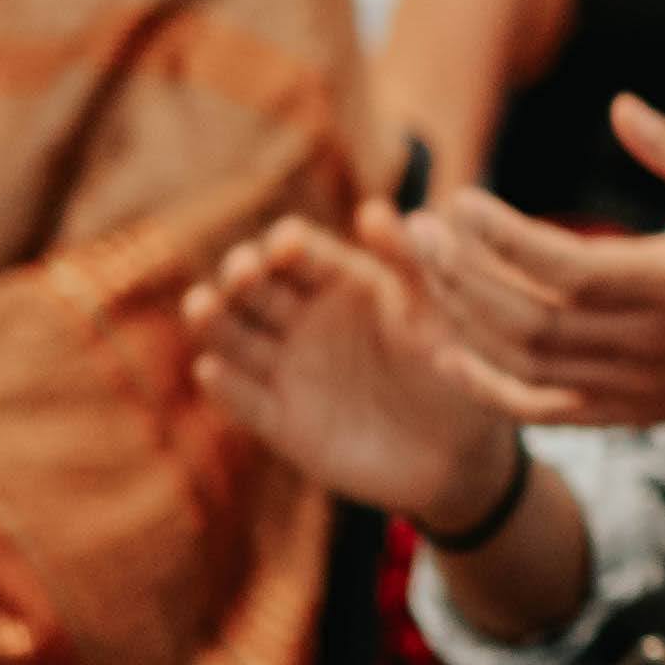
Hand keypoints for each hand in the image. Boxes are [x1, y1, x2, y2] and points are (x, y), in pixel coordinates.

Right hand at [187, 210, 515, 526]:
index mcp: (345, 284)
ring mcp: (288, 369)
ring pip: (235, 338)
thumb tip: (377, 210)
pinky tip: (213, 370)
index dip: (290, 246)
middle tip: (243, 273)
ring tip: (204, 307)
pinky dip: (227, 387)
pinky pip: (245, 401)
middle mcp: (305, 319)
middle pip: (257, 288)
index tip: (288, 244)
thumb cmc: (458, 369)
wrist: (461, 453)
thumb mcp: (442, 315)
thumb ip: (413, 265)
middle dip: (243, 275)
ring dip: (215, 321)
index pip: (303, 255)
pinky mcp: (281, 421)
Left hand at [400, 94, 664, 442]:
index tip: (460, 200)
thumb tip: (624, 108)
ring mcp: (631, 384)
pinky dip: (484, 387)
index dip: (500, 237)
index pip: (563, 266)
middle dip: (460, 271)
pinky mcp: (626, 410)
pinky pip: (538, 409)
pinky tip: (448, 352)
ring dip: (461, 317)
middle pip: (525, 315)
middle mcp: (645, 342)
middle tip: (417, 227)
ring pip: (521, 359)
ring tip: (429, 270)